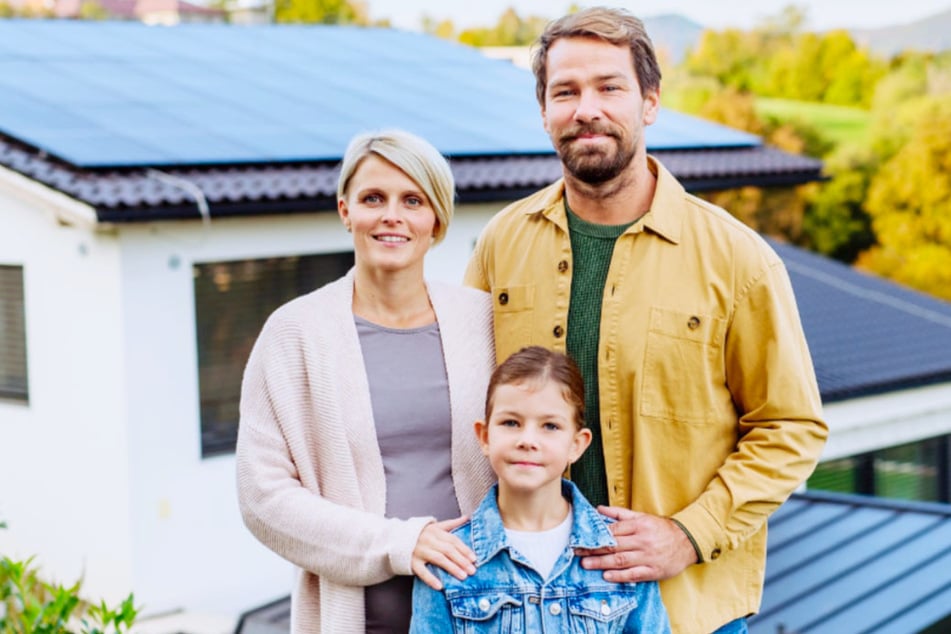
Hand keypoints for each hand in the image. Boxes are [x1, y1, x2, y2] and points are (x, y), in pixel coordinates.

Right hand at [411, 516, 476, 590]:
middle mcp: (428, 540)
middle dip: (461, 560)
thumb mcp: (435, 526)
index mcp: (435, 531)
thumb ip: (451, 524)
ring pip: (438, 559)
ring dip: (452, 568)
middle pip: (448, 550)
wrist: (397, 538)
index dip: (464, 549)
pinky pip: (422, 572)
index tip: (474, 559)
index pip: (453, 540)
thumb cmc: (421, 534)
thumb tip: (467, 518)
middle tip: (472, 570)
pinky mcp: (412, 562)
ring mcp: (420, 551)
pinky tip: (440, 586)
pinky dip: (431, 579)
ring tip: (463, 576)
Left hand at [576, 506, 698, 582]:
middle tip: (576, 552)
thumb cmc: (661, 528)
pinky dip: (620, 576)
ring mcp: (648, 557)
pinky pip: (634, 574)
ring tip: (586, 564)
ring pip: (621, 560)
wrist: (688, 541)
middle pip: (613, 545)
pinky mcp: (653, 571)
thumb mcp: (642, 517)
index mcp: (638, 526)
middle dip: (593, 549)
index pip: (613, 530)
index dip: (595, 535)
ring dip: (602, 563)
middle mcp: (642, 541)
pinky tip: (606, 576)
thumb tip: (598, 509)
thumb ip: (619, 514)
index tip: (580, 538)